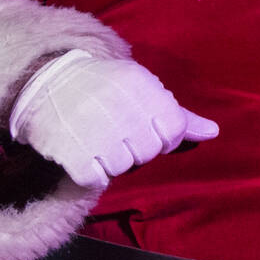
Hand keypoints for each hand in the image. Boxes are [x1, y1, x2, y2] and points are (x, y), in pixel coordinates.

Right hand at [9, 50, 218, 188]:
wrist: (46, 81)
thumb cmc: (103, 87)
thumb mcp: (141, 89)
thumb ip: (178, 114)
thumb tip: (214, 133)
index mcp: (142, 86)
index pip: (173, 130)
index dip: (162, 137)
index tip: (143, 129)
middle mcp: (120, 106)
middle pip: (148, 152)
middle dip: (135, 148)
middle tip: (115, 133)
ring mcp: (94, 129)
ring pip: (122, 167)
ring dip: (111, 161)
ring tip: (96, 139)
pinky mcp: (70, 149)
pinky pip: (95, 178)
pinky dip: (90, 173)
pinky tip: (82, 153)